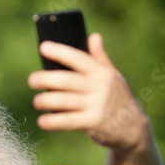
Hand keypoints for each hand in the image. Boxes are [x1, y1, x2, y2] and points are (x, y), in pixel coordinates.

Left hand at [28, 33, 148, 150]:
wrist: (133, 128)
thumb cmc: (117, 98)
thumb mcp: (113, 77)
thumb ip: (100, 58)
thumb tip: (93, 36)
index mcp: (102, 72)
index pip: (79, 58)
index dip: (60, 52)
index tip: (43, 47)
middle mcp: (100, 87)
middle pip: (68, 80)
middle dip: (47, 79)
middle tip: (31, 80)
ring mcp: (97, 105)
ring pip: (66, 101)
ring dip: (47, 101)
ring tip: (36, 101)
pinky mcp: (94, 122)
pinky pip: (69, 121)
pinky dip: (54, 122)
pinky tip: (42, 121)